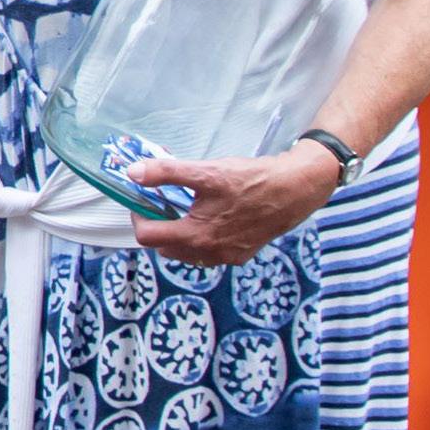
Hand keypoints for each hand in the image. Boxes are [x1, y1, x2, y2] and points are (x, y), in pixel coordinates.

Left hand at [131, 143, 341, 268]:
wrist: (295, 190)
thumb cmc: (252, 180)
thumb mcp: (206, 172)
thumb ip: (167, 173)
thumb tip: (134, 173)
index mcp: (195, 236)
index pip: (147, 236)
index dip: (138, 215)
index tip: (142, 199)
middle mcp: (208, 254)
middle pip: (164, 247)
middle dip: (159, 224)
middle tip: (163, 200)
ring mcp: (225, 258)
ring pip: (186, 252)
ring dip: (179, 233)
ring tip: (187, 207)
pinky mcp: (240, 256)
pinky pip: (208, 252)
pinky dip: (201, 237)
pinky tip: (212, 216)